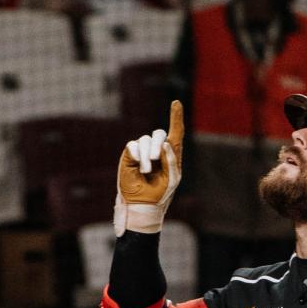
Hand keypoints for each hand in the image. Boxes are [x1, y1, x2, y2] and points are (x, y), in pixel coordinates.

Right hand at [114, 100, 183, 235]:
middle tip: (156, 159)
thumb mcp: (172, 178)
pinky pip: (133, 145)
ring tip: (146, 170)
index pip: (175, 132)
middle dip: (158, 144)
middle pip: (159, 133)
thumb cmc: (160, 192)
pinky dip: (137, 154)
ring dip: (147, 155)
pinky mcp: (130, 154)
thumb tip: (165, 143)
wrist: (142, 204)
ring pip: (145, 140)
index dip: (176, 117)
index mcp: (171, 154)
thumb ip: (172, 160)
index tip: (176, 103)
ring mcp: (143, 151)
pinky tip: (138, 166)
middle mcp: (157, 150)